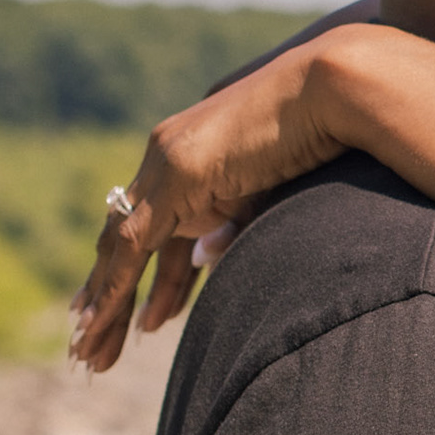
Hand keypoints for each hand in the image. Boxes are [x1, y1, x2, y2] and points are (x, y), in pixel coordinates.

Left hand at [70, 37, 354, 371]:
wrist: (344, 85)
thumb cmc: (332, 133)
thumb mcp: (277, 190)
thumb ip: (238, 221)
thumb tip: (206, 256)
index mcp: (198, 155)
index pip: (160, 223)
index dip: (154, 271)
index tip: (150, 313)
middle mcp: (171, 153)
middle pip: (130, 234)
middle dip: (112, 291)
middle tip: (93, 338)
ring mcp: (170, 159)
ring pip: (119, 243)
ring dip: (104, 301)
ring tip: (90, 350)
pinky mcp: (180, 172)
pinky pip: (134, 242)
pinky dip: (114, 285)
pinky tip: (99, 320)